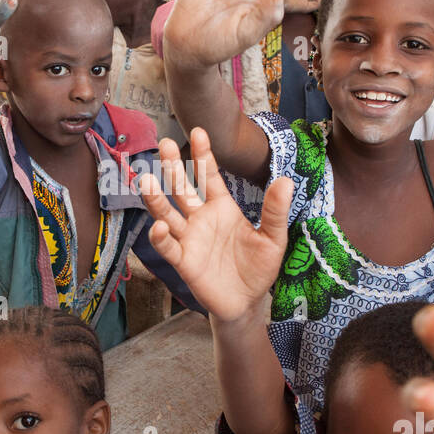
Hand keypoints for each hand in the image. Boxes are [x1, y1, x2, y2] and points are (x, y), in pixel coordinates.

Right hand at [138, 128, 291, 321]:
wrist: (247, 302)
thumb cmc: (258, 268)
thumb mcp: (273, 239)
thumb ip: (275, 211)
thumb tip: (286, 180)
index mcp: (221, 207)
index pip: (208, 175)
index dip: (203, 154)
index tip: (199, 131)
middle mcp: (200, 218)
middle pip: (182, 188)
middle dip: (172, 167)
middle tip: (164, 144)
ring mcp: (189, 238)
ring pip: (167, 213)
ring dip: (156, 198)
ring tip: (147, 180)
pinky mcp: (183, 262)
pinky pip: (169, 246)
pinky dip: (161, 237)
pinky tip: (161, 226)